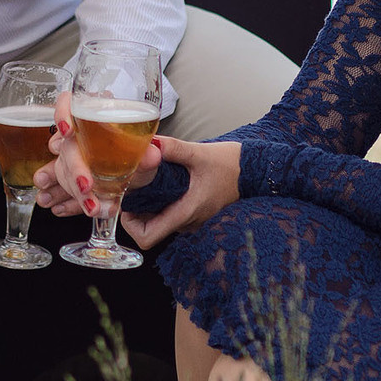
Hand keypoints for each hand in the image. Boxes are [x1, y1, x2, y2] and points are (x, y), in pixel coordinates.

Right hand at [34, 88, 169, 220]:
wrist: (139, 178)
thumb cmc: (138, 157)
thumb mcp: (144, 155)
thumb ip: (148, 154)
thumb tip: (154, 153)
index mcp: (94, 118)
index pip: (68, 103)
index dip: (62, 113)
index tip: (68, 131)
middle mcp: (78, 136)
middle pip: (67, 145)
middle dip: (74, 168)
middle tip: (87, 185)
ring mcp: (71, 157)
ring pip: (62, 170)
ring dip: (73, 190)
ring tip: (91, 206)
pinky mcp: (71, 178)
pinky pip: (64, 187)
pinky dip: (71, 200)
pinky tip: (73, 209)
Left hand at [120, 136, 239, 248]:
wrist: (254, 170)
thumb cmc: (230, 164)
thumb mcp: (199, 153)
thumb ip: (172, 149)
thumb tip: (149, 143)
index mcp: (186, 213)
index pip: (147, 238)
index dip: (130, 224)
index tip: (127, 202)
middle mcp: (188, 222)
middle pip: (149, 229)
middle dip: (135, 211)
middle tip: (132, 186)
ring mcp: (192, 219)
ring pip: (159, 222)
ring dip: (147, 206)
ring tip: (144, 181)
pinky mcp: (194, 212)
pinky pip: (170, 214)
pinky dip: (159, 202)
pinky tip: (158, 182)